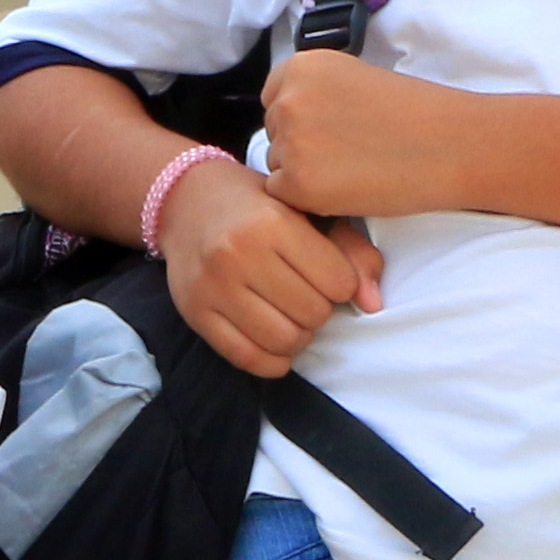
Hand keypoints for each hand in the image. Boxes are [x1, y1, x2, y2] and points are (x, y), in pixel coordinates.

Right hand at [157, 153, 384, 377]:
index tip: (329, 274)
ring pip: (283, 341)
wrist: (186, 199)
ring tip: (291, 315)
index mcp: (272, 221)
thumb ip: (350, 251)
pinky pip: (247, 358)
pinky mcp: (196, 314)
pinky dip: (272, 360)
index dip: (343, 284)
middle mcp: (239, 253)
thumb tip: (373, 304)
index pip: (337, 281)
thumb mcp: (306, 209)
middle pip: (312, 314)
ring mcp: (213, 287)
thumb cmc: (257, 204)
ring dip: (299, 336)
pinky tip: (274, 340)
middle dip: (320, 310)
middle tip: (308, 294)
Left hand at [258, 50, 486, 222]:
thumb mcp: (352, 78)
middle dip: (301, 145)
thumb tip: (284, 120)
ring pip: (278, 165)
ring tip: (352, 169)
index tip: (333, 127)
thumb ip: (313, 91)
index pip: (274, 98)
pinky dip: (309, 200)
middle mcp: (288, 98)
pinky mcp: (298, 184)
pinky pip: (285, 197)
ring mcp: (290, 142)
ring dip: (304, 173)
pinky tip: (347, 188)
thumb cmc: (413, 114)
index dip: (302, 118)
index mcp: (302, 66)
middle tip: (348, 151)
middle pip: (273, 132)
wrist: (450, 145)